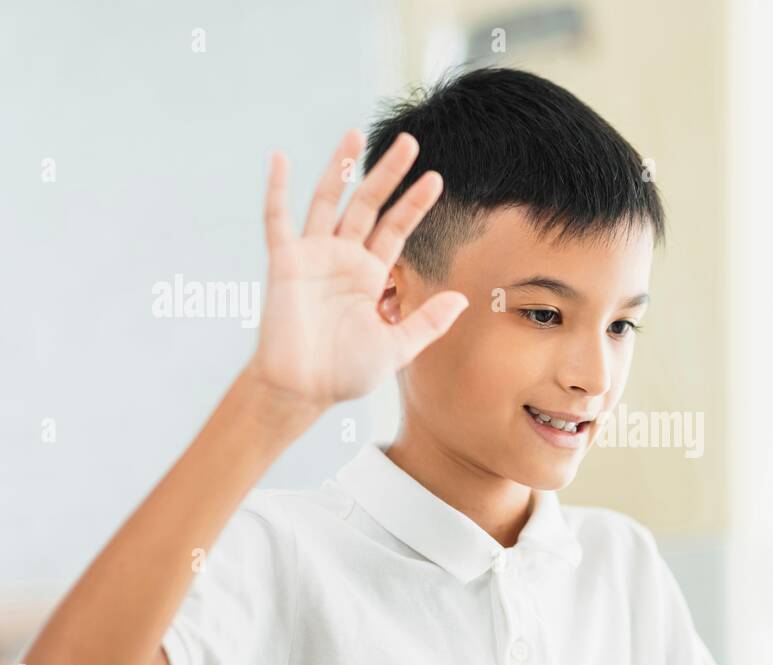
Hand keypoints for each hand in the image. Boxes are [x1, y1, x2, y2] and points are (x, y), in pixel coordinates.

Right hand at [246, 129, 467, 413]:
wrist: (303, 389)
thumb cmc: (346, 373)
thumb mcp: (397, 348)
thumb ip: (427, 322)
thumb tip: (462, 299)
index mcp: (371, 275)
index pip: (397, 229)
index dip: (415, 204)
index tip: (436, 178)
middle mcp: (343, 258)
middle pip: (368, 205)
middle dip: (387, 174)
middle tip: (409, 141)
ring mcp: (313, 256)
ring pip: (328, 201)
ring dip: (340, 168)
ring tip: (356, 134)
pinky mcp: (285, 263)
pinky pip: (277, 221)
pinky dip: (277, 190)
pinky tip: (281, 159)